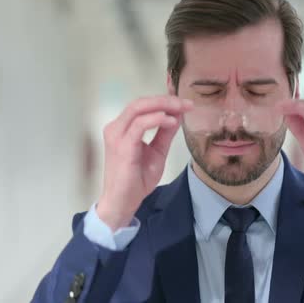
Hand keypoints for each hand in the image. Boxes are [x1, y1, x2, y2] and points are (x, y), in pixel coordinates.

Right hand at [97, 95, 192, 230]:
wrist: (123, 202)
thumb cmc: (137, 179)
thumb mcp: (157, 151)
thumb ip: (165, 133)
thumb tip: (177, 115)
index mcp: (123, 128)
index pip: (142, 106)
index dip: (164, 100)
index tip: (185, 103)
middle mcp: (116, 128)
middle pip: (140, 102)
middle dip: (165, 99)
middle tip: (187, 103)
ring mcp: (117, 136)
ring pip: (138, 108)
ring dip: (163, 105)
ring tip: (181, 108)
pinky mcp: (122, 147)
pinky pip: (138, 125)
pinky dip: (156, 119)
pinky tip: (171, 121)